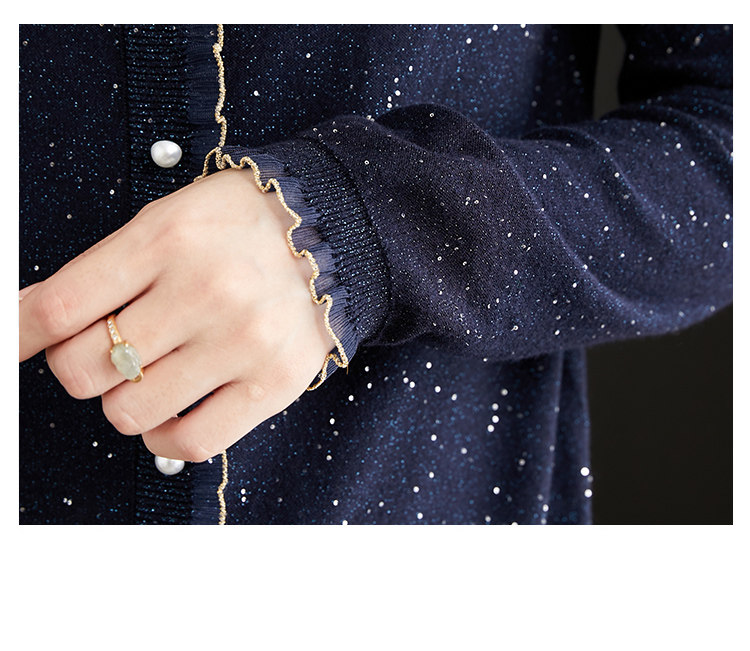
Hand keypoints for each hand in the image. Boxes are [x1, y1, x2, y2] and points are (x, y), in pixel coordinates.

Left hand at [19, 168, 333, 461]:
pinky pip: (189, 442)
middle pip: (85, 368)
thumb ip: (103, 270)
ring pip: (129, 411)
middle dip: (80, 365)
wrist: (332, 235)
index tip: (17, 345)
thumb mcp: (168, 221)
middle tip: (107, 348)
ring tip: (148, 374)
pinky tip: (169, 412)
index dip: (21, 335)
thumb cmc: (239, 228)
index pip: (61, 307)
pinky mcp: (273, 383)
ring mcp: (242, 342)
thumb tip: (31, 324)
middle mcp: (205, 291)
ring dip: (122, 400)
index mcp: (167, 238)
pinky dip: (162, 436)